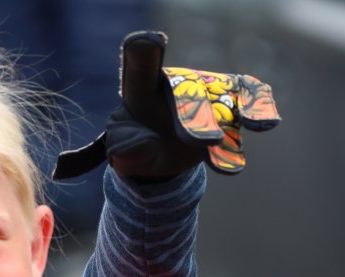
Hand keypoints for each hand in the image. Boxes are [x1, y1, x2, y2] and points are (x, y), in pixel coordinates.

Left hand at [52, 30, 279, 180]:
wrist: (162, 152)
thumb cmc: (134, 141)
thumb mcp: (116, 148)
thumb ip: (101, 154)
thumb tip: (75, 167)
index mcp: (142, 87)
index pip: (139, 66)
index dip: (143, 55)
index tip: (147, 42)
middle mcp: (178, 84)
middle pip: (188, 93)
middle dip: (197, 115)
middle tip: (202, 139)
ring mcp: (207, 95)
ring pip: (222, 98)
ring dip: (236, 113)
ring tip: (256, 126)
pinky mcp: (231, 110)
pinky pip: (248, 103)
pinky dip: (259, 109)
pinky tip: (269, 121)